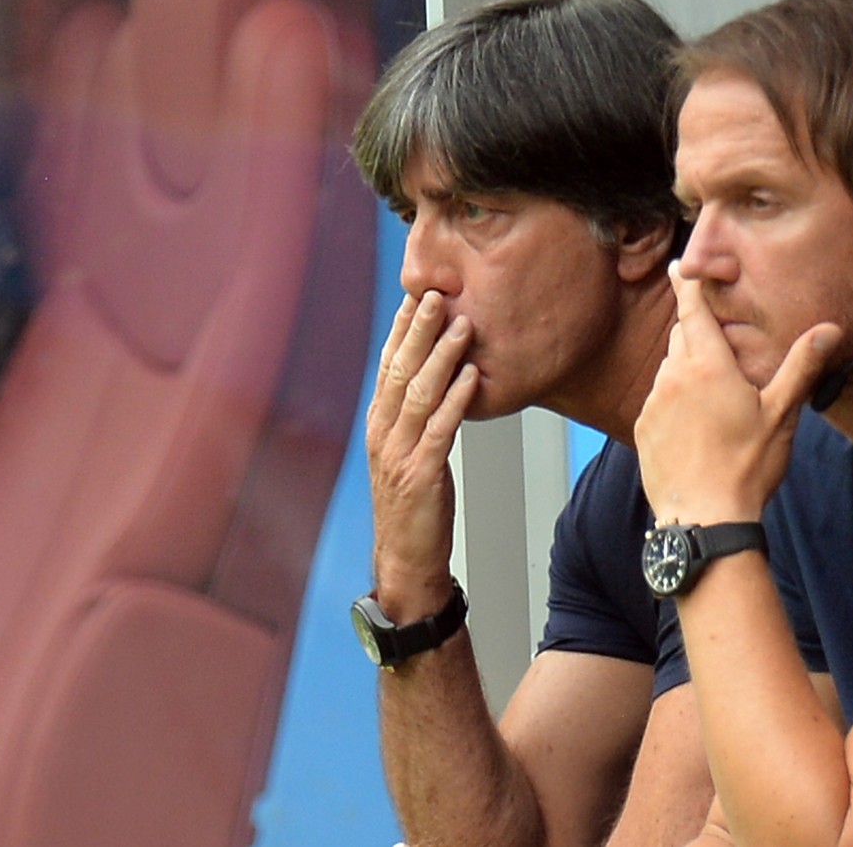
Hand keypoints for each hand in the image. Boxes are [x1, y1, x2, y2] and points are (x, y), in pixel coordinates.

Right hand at [366, 291, 479, 610]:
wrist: (407, 559)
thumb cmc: (415, 505)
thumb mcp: (409, 453)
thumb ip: (416, 418)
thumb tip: (438, 380)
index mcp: (378, 424)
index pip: (388, 366)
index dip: (402, 329)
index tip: (417, 295)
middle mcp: (383, 434)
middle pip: (399, 371)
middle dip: (418, 330)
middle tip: (436, 294)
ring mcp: (398, 454)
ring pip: (419, 394)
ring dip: (443, 356)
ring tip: (462, 325)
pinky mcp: (421, 476)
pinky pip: (441, 430)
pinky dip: (457, 400)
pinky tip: (473, 377)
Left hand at [635, 262, 839, 524]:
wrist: (704, 520)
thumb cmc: (747, 466)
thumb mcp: (781, 414)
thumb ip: (801, 366)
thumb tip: (831, 329)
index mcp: (706, 365)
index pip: (692, 310)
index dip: (687, 286)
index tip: (680, 267)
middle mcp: (672, 377)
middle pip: (681, 338)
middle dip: (697, 335)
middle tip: (723, 353)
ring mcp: (653, 405)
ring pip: (669, 371)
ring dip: (687, 373)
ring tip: (715, 402)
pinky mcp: (642, 431)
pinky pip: (658, 402)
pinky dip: (674, 403)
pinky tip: (697, 429)